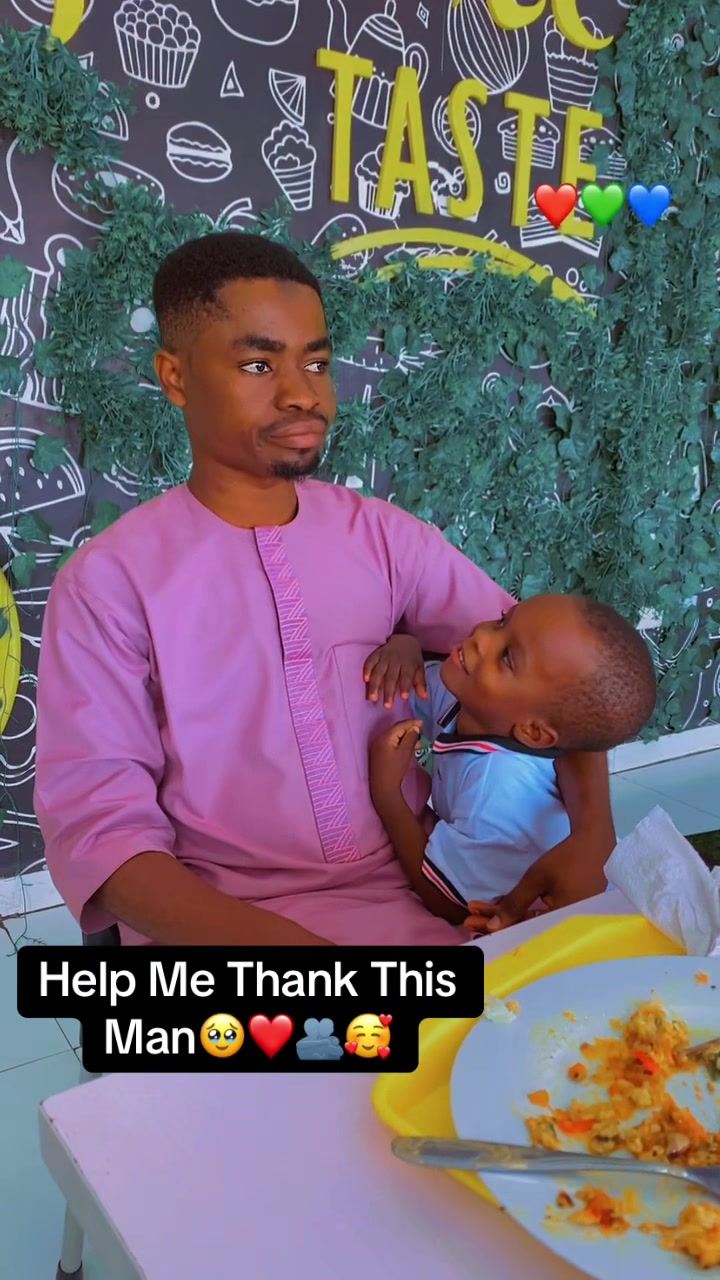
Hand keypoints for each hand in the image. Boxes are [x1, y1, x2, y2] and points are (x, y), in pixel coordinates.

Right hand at [364, 636, 427, 708]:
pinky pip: (370, 662)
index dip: (405, 687)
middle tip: (387, 706)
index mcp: (409, 664)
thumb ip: (420, 684)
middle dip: (388, 692)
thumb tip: (424, 698)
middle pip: (391, 677)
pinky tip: (365, 680)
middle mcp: (396, 660)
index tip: (404, 698)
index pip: (407, 676)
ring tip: (372, 698)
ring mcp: (385, 657)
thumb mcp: (419, 669)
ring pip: (379, 671)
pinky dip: (367, 670)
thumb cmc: (412, 660)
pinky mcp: (376, 654)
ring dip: (375, 685)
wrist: (404, 641)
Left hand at [369, 719, 423, 796]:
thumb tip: (414, 728)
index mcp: (385, 737)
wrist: (384, 787)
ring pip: (394, 737)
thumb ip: (410, 738)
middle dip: (409, 731)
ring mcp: (378, 747)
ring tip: (418, 744)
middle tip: (421, 733)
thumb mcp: (405, 752)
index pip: (400, 726)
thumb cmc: (395, 769)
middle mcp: (379, 739)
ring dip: (406, 738)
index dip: (412, 723)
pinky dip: (401, 744)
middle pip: (396, 730)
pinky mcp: (379, 754)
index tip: (423, 723)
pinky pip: (391, 744)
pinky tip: (409, 748)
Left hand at [463, 832, 610, 933]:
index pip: (522, 934)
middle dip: (496, 923)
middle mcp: (566, 930)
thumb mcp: (537, 879)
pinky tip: (503, 908)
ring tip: (481, 911)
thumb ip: (515, 904)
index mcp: (561, 925)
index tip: (473, 922)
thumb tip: (492, 927)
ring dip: (507, 917)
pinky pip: (541, 918)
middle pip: (525, 931)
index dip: (495, 929)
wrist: (595, 844)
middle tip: (470, 918)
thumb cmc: (567, 860)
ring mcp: (568, 923)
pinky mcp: (568, 914)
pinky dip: (522, 913)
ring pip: (531, 924)